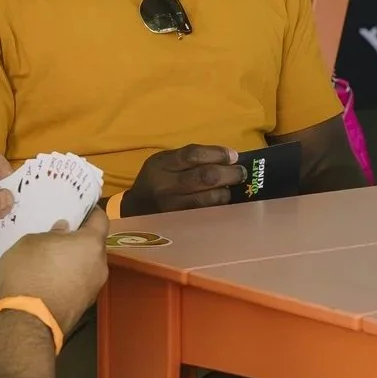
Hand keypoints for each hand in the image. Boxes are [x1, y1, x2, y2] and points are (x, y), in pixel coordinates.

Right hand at [0, 208, 112, 336]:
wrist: (26, 322)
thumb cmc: (28, 273)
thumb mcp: (30, 242)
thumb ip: (52, 233)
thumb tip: (63, 230)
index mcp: (91, 244)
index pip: (101, 219)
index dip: (91, 211)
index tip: (79, 208)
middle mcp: (100, 265)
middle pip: (94, 244)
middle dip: (79, 238)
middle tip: (59, 232)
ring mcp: (94, 287)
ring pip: (87, 265)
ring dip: (73, 259)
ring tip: (50, 256)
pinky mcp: (84, 305)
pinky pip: (79, 282)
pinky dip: (69, 277)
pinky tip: (49, 277)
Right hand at [124, 144, 244, 213]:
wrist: (135, 208)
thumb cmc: (156, 180)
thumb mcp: (164, 162)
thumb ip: (190, 158)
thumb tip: (228, 157)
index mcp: (161, 164)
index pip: (192, 155)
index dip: (216, 154)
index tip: (233, 155)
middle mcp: (165, 186)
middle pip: (204, 177)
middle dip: (229, 174)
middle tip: (241, 172)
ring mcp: (172, 207)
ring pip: (208, 199)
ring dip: (226, 192)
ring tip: (232, 188)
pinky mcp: (179, 223)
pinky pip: (206, 215)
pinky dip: (219, 207)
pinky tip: (225, 202)